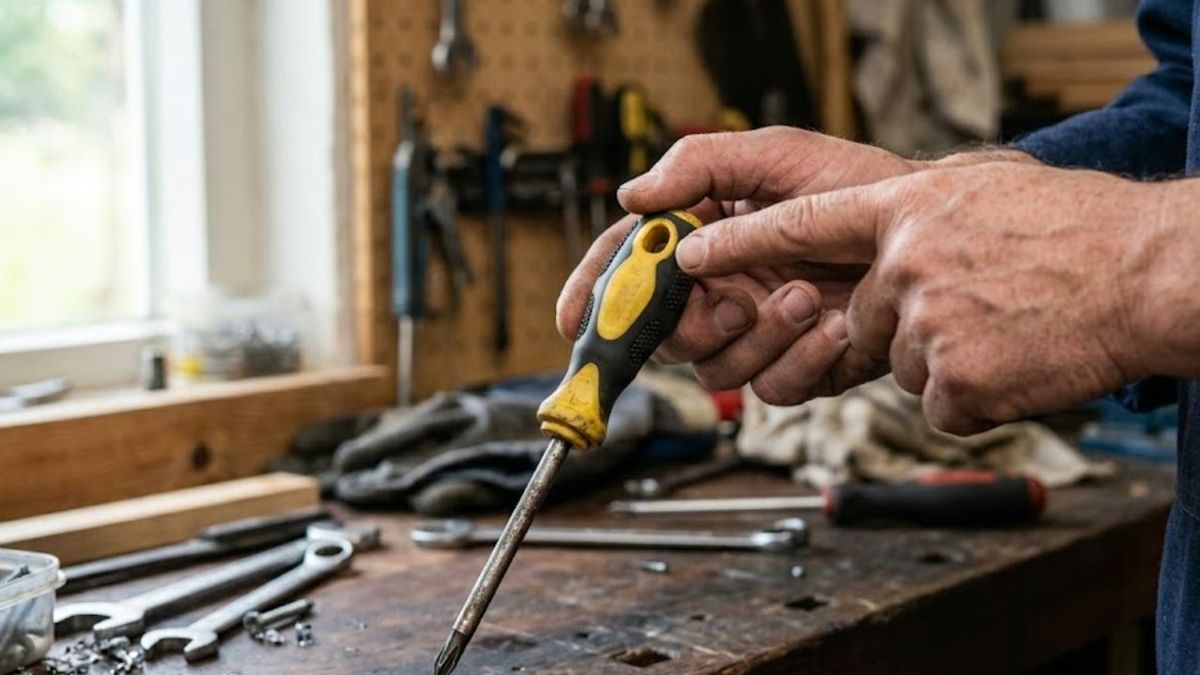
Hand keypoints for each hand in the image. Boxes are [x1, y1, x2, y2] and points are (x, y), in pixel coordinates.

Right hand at [557, 127, 925, 395]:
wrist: (931, 233)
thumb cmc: (858, 186)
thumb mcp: (777, 155)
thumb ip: (699, 163)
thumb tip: (632, 196)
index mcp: (703, 239)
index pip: (630, 270)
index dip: (595, 296)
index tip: (575, 319)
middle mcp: (721, 290)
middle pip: (663, 334)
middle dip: (692, 323)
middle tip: (735, 296)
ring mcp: (757, 335)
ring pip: (714, 370)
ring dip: (758, 337)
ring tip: (805, 294)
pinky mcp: (797, 368)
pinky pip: (772, 389)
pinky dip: (801, 360)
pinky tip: (836, 325)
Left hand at [674, 161, 1164, 433]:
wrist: (1149, 275)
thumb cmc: (1076, 233)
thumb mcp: (985, 193)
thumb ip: (916, 219)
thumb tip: (879, 246)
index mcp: (907, 211)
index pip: (798, 224)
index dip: (738, 240)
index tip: (687, 253)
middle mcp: (903, 264)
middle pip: (863, 324)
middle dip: (908, 329)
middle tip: (978, 307)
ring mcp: (924, 324)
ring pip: (901, 367)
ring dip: (949, 362)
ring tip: (1009, 328)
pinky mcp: (950, 382)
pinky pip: (938, 405)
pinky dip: (975, 396)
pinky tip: (1018, 361)